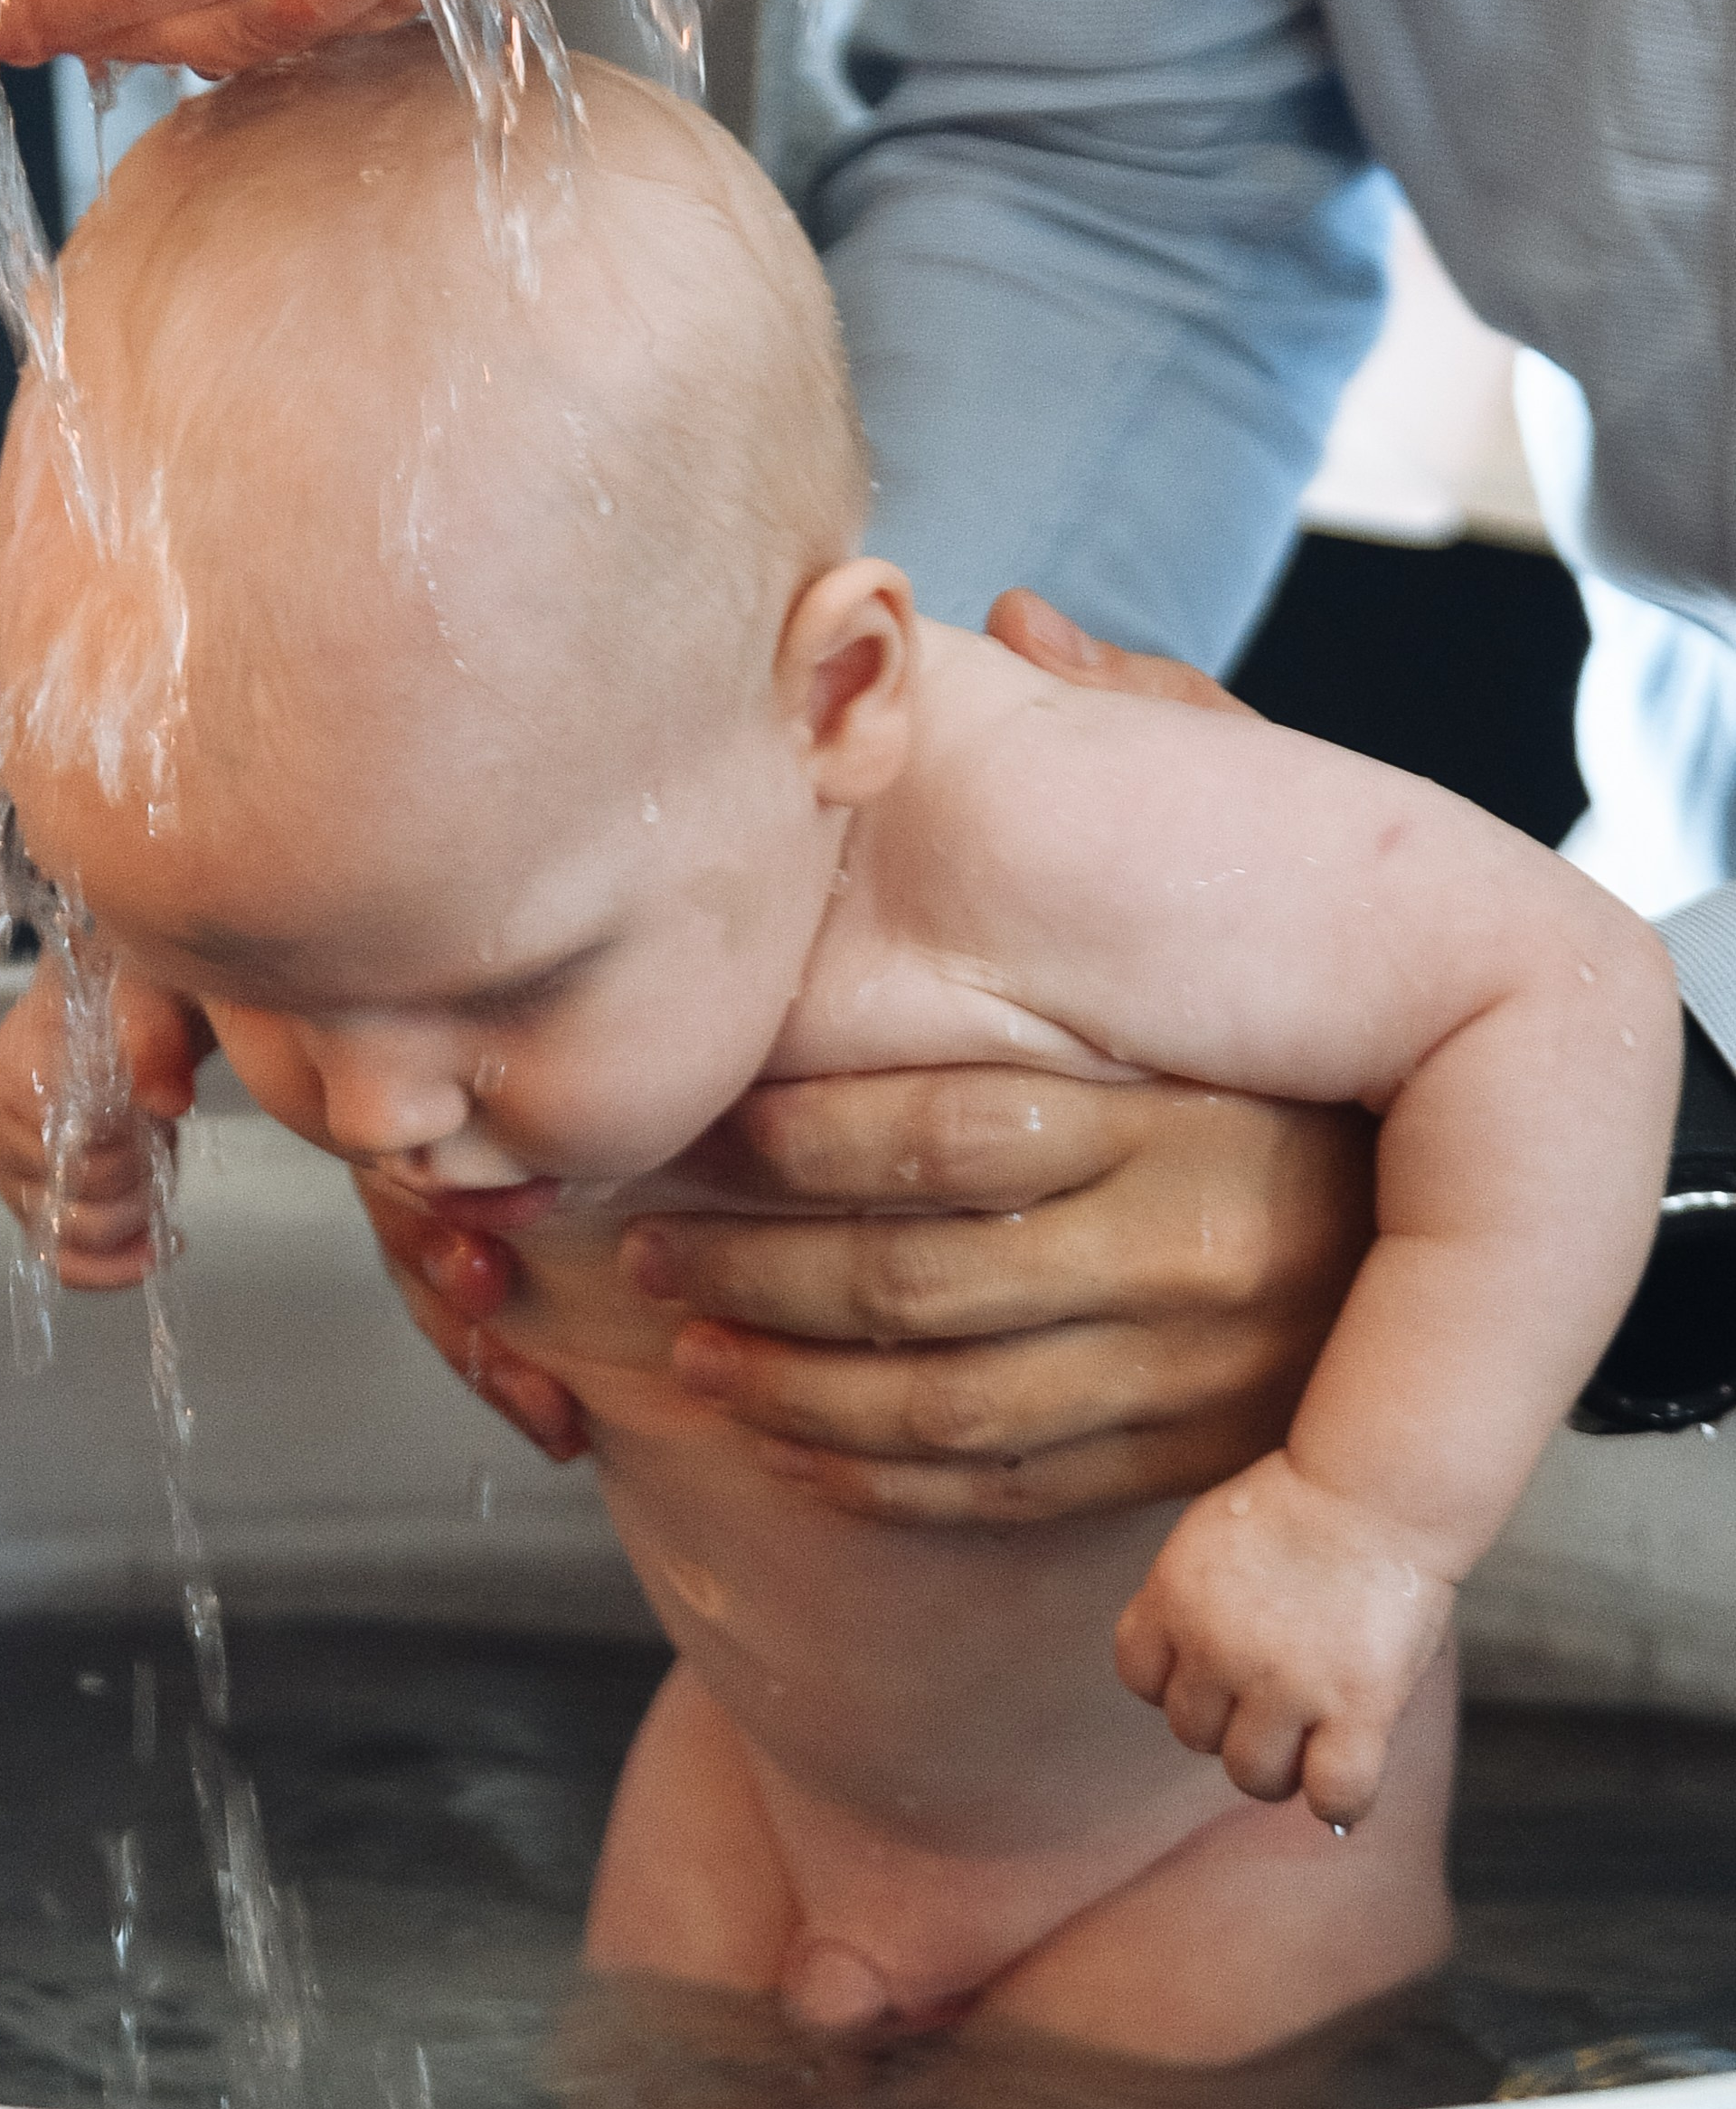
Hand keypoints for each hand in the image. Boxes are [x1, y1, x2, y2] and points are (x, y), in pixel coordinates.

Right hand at [0, 956, 211, 1287]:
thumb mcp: (152, 995)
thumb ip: (156, 1035)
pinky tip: (157, 1251)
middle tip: (160, 1141)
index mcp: (17, 1068)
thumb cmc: (137, 999)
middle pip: (69, 1190)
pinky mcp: (35, 1205)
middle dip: (132, 1177)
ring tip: (157, 1180)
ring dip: (129, 1216)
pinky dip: (111, 1268)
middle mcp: (2, 1125)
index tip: (155, 1116)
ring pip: (67, 1232)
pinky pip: (61, 1260)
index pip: (64, 1136)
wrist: (127, 1008)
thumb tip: (166, 1101)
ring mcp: (13, 1173)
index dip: (121, 1141)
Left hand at [361, 588, 1374, 1517]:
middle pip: (920, 1283)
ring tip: (683, 1342)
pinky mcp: (1191, 1459)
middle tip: (641, 1246)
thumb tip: (1021, 618)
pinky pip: (1005, 1490)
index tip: (692, 1129)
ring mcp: (1198, 1375)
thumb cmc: (1310, 1014)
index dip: (792, 1146)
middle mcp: (1199, 1257)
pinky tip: (783, 1439)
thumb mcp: (1259, 864)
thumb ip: (1145, 743)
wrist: (1466, 1212)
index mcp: (1191, 1117)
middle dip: (756, 1271)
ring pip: (946, 1405)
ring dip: (789, 1383)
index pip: (950, 1140)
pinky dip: (879, 1473)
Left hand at [1114, 1449, 1457, 1825]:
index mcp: (1173, 1598)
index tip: (1214, 1668)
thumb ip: (1192, 1600)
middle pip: (1193, 1733)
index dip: (1177, 1679)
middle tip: (1274, 1696)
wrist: (1377, 1483)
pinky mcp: (1356, 1707)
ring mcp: (1285, 1683)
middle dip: (1229, 1720)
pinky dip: (1339, 1800)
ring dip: (1277, 1765)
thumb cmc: (1303, 1501)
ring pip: (1252, 1774)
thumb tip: (1190, 1660)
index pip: (1140, 1678)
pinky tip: (1350, 1770)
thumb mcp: (1211, 1537)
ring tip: (1309, 1736)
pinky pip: (1334, 1795)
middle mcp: (1216, 1648)